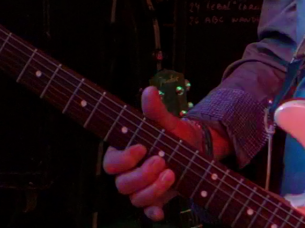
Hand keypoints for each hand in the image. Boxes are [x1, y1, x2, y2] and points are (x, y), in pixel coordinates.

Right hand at [102, 86, 203, 221]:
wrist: (194, 148)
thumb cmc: (172, 134)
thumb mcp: (165, 121)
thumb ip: (155, 110)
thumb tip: (150, 91)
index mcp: (123, 153)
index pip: (110, 163)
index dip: (124, 159)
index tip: (142, 148)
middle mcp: (128, 174)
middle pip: (122, 185)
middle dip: (141, 175)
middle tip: (161, 162)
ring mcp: (141, 189)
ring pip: (136, 199)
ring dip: (153, 190)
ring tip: (172, 174)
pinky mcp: (155, 200)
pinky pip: (149, 212)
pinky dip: (154, 214)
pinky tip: (162, 211)